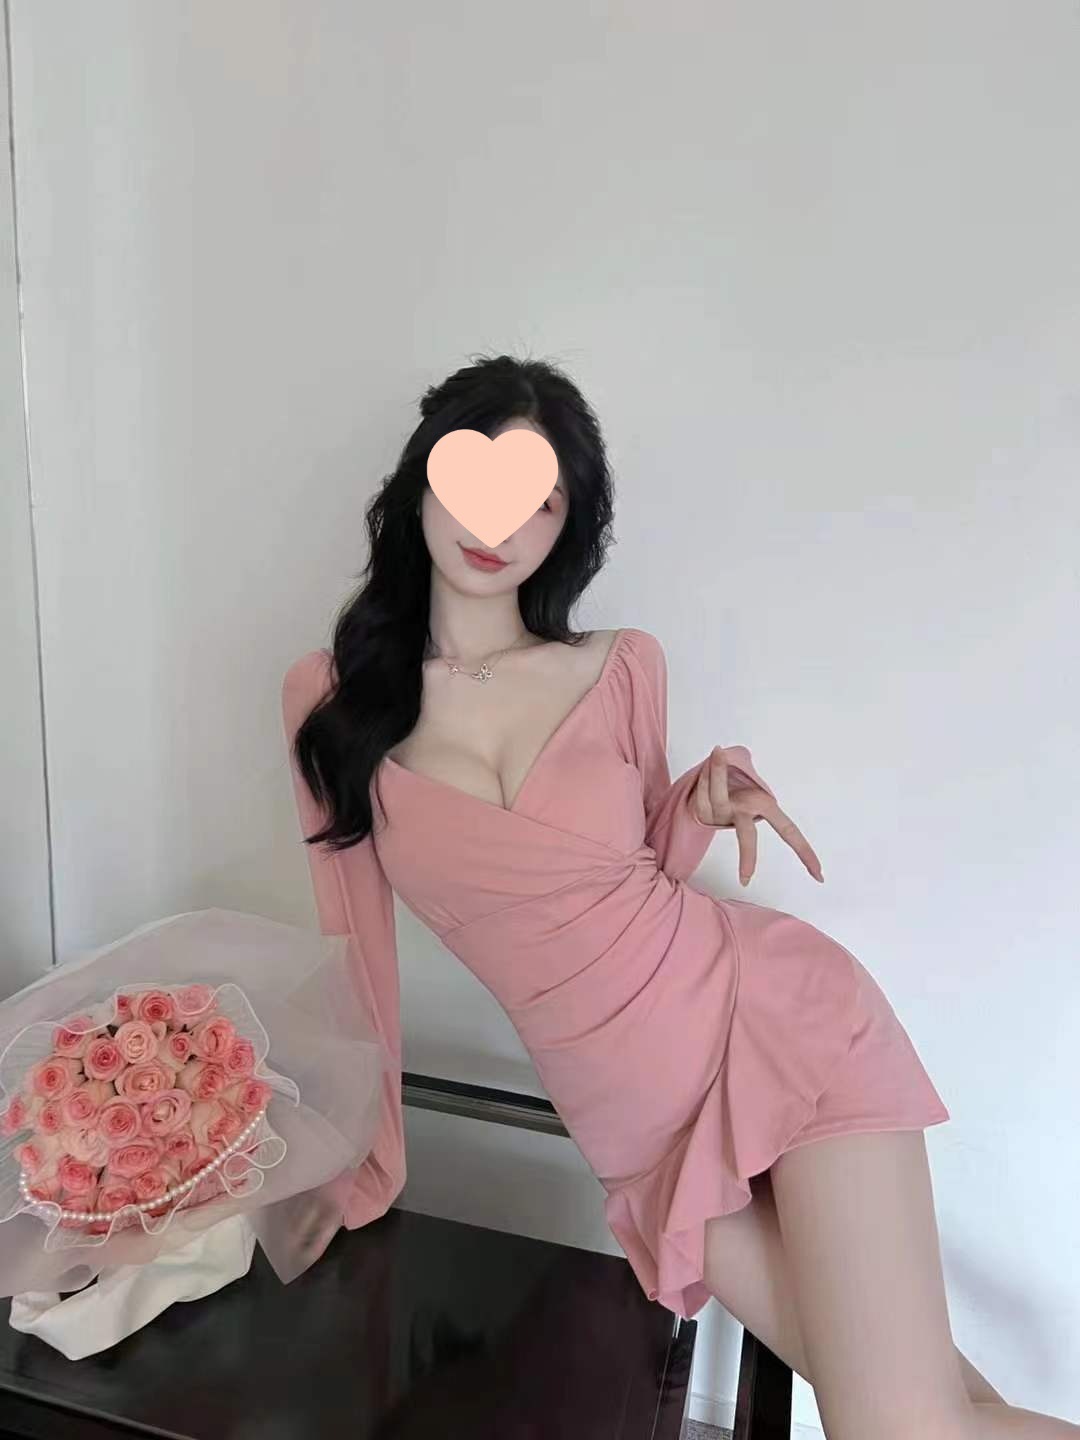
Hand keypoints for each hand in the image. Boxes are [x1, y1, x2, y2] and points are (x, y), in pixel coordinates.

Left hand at [690, 745, 823, 887]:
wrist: (703, 779)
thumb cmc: (729, 776)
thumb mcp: (737, 768)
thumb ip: (725, 766)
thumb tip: (717, 753)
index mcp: (763, 806)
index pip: (789, 832)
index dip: (805, 852)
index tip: (819, 876)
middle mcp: (743, 815)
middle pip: (748, 835)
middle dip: (747, 856)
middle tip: (745, 880)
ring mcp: (723, 816)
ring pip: (717, 794)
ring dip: (716, 770)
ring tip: (717, 751)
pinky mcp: (704, 814)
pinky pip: (701, 790)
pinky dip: (704, 771)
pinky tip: (710, 760)